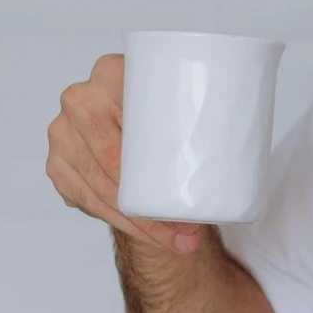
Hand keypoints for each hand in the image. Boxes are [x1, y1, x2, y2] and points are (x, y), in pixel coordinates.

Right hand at [45, 53, 202, 256]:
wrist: (140, 128)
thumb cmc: (170, 113)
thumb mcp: (184, 98)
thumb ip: (206, 98)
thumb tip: (255, 116)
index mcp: (110, 72)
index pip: (123, 118)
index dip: (142, 158)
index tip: (176, 187)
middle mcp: (78, 100)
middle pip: (110, 161)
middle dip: (149, 204)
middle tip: (191, 230)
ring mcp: (62, 134)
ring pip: (99, 188)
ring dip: (139, 221)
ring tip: (180, 240)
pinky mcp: (58, 165)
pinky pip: (86, 200)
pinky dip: (120, 222)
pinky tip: (148, 234)